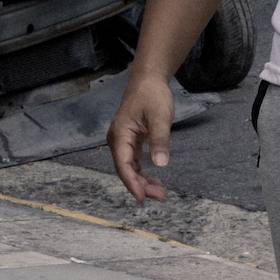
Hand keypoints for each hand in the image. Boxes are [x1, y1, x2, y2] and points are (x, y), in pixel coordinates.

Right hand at [107, 75, 179, 203]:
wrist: (148, 81)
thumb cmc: (152, 95)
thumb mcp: (160, 117)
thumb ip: (160, 140)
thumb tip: (160, 164)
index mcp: (120, 134)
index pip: (123, 165)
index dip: (132, 183)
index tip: (143, 198)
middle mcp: (118, 140)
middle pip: (125, 170)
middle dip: (141, 186)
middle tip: (161, 196)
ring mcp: (123, 141)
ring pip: (129, 168)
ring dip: (143, 182)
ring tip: (161, 192)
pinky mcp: (130, 141)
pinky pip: (133, 162)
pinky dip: (143, 173)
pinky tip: (154, 181)